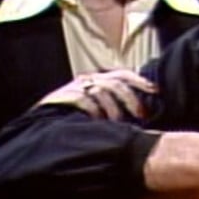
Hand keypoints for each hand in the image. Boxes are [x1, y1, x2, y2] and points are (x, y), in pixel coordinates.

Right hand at [39, 70, 156, 118]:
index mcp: (99, 79)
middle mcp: (89, 79)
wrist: (42, 122)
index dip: (140, 81)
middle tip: (140, 116)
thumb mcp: (99, 108)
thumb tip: (142, 114)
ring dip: (112, 109)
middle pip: (115, 83)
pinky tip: (97, 121)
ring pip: (101, 91)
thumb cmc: (76, 117)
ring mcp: (75, 87)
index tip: (156, 91)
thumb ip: (116, 105)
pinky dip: (93, 110)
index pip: (123, 74)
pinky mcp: (62, 96)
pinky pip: (82, 99)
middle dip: (130, 99)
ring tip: (118, 124)